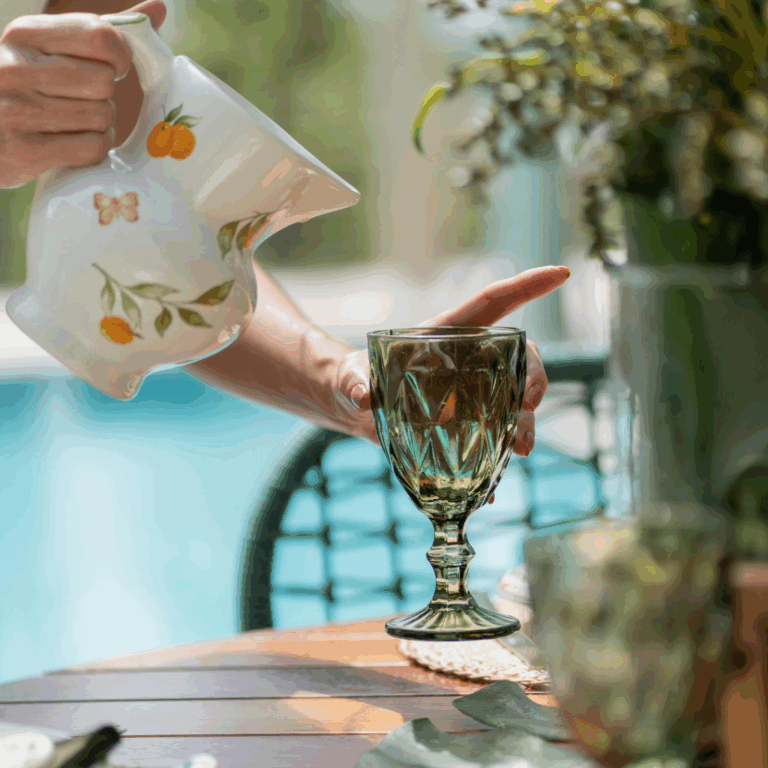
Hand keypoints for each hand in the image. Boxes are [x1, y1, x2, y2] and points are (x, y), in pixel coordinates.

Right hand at [0, 0, 164, 187]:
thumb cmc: (29, 89)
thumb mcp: (51, 50)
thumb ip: (102, 32)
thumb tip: (158, 9)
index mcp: (25, 35)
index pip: (101, 36)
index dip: (120, 56)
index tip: (112, 67)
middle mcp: (15, 68)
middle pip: (104, 82)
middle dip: (105, 97)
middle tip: (84, 101)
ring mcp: (17, 110)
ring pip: (101, 117)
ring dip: (100, 126)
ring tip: (75, 123)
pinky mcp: (26, 150)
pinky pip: (91, 148)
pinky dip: (93, 150)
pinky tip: (74, 144)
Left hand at [334, 265, 570, 466]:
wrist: (357, 411)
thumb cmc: (355, 379)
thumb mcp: (350, 377)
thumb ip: (353, 382)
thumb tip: (363, 396)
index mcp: (447, 333)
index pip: (493, 302)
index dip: (528, 286)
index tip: (562, 272)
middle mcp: (470, 359)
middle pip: (518, 358)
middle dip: (534, 378)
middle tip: (529, 406)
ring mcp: (474, 393)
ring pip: (516, 400)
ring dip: (525, 423)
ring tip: (520, 449)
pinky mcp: (469, 424)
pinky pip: (496, 437)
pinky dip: (499, 460)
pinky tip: (495, 486)